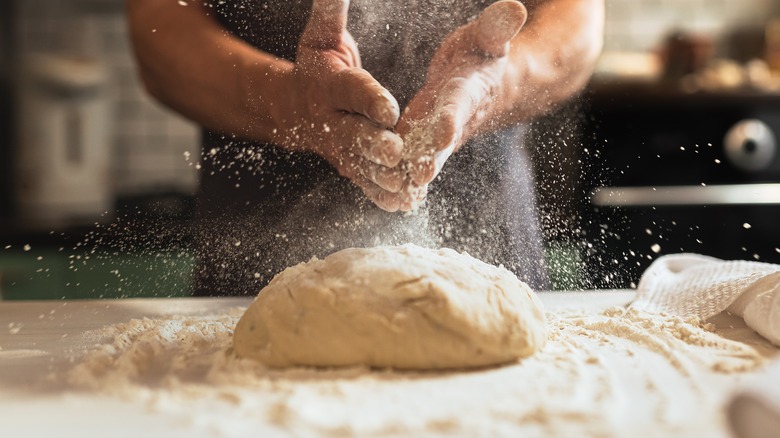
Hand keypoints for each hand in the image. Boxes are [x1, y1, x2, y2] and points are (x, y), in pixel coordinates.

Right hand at [269, 0, 408, 211]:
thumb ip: (330, 11)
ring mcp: (338, 147)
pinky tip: (402, 203)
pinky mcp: (348, 165)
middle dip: (374, 144)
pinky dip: (380, 194)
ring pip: (360, 164)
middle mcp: (332, 120)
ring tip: (404, 185)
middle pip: (354, 133)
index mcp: (329, 85)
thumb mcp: (321, 36)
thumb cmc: (316, 66)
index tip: (389, 107)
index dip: (369, 98)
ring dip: (381, 176)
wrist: (290, 108)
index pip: (350, 91)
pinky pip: (363, 182)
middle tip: (396, 152)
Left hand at [396, 1, 527, 198]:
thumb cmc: (482, 55)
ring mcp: (439, 136)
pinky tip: (391, 199)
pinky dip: (406, 181)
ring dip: (413, 176)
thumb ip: (496, 27)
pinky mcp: (424, 143)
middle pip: (442, 141)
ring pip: (426, 158)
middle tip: (419, 174)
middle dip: (432, 157)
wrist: (485, 86)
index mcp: (468, 90)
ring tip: (399, 194)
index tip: (444, 131)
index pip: (460, 104)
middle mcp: (454, 119)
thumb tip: (513, 8)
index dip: (452, 117)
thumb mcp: (487, 37)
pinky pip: (414, 163)